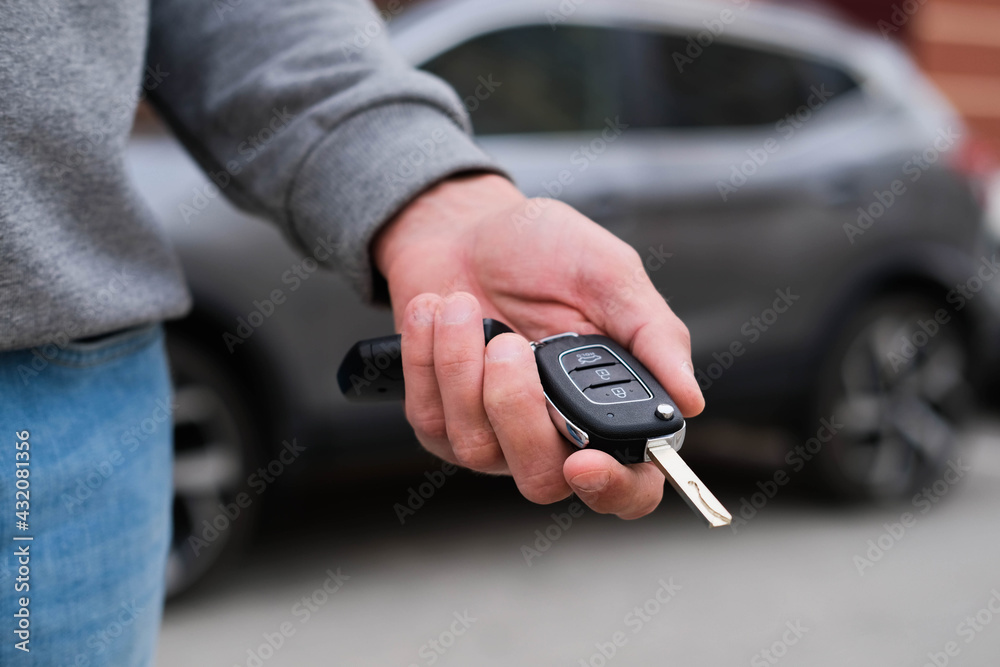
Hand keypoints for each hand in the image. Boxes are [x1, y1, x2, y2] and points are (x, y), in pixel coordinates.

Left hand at [374, 174, 703, 518]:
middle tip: (508, 344)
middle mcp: (555, 434)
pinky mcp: (441, 422)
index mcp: (611, 406)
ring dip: (462, 368)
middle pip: (541, 479)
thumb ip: (652, 334)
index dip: (614, 490)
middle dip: (516, 412)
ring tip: (462, 305)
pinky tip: (436, 312)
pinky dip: (428, 357)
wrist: (467, 228)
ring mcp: (493, 436)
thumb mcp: (609, 275)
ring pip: (477, 448)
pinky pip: (430, 418)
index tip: (585, 463)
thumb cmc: (546, 250)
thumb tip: (691, 400)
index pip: (629, 485)